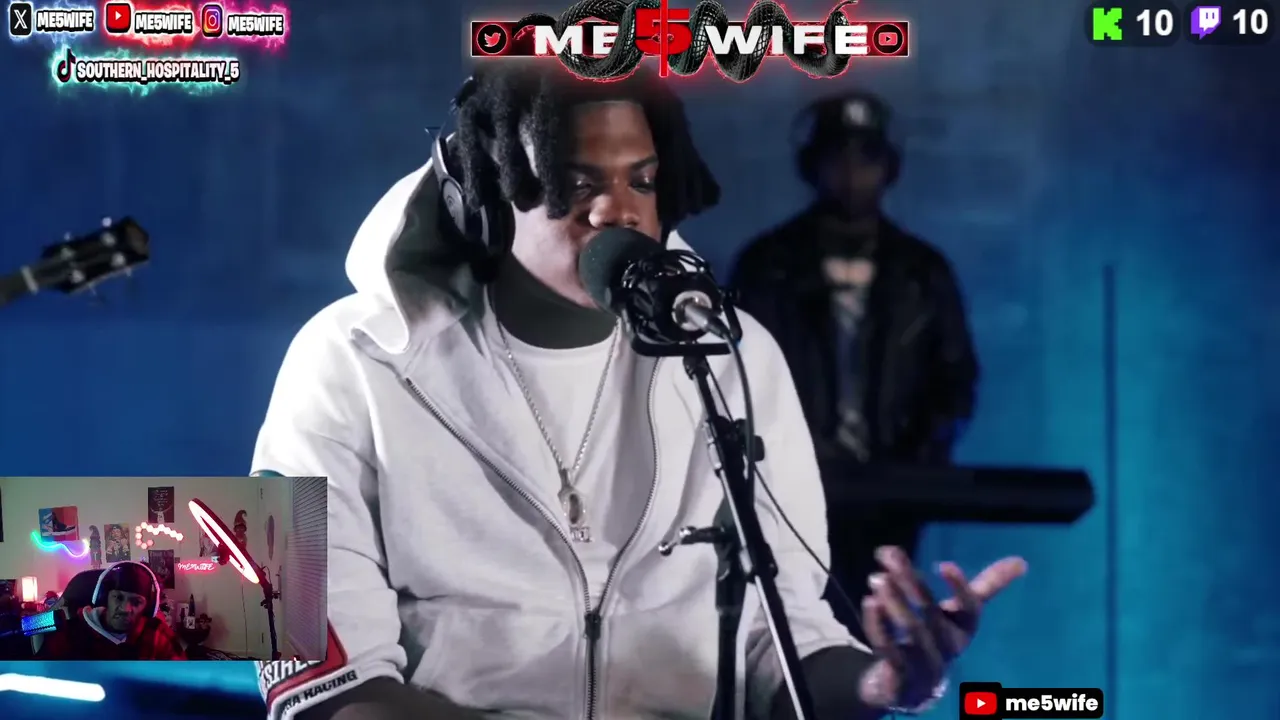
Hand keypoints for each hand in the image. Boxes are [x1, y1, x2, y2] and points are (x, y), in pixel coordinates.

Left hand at [856, 546, 1026, 709]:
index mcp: (964, 630)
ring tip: (876, 577)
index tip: (944, 564)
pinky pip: (889, 650)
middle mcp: (948, 648)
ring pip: (911, 631)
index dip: (959, 588)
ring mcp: (925, 664)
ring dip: (894, 602)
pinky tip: (869, 603)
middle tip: (891, 557)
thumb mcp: (959, 614)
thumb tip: (1021, 562)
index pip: (969, 609)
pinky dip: (878, 626)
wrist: (911, 687)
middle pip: (932, 614)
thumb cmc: (937, 639)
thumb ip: (986, 587)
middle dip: (912, 583)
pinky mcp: (901, 675)